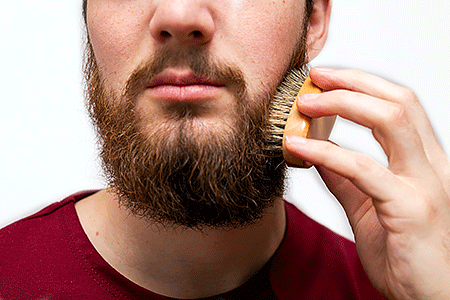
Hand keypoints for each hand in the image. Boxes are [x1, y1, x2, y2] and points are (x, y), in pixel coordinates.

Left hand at [284, 67, 449, 298]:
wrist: (430, 298)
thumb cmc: (404, 255)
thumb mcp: (367, 209)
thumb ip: (345, 180)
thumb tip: (318, 153)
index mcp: (421, 164)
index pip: (398, 107)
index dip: (362, 85)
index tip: (327, 79)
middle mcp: (429, 167)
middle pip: (399, 101)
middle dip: (354, 81)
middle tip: (315, 78)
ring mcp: (424, 186)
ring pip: (392, 120)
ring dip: (344, 103)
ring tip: (305, 103)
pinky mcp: (410, 209)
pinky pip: (364, 170)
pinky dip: (328, 152)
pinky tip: (298, 146)